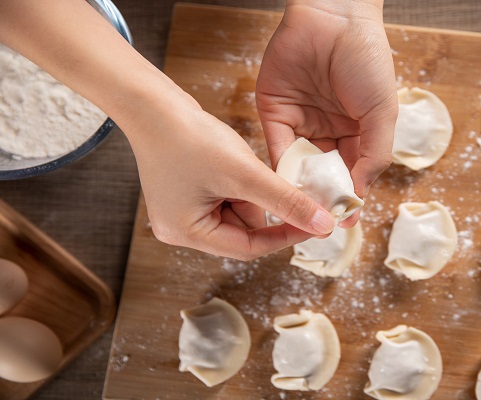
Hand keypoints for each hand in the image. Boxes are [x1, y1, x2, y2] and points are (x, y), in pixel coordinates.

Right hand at [125, 95, 336, 259]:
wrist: (153, 102)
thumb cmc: (188, 137)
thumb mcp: (244, 174)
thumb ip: (286, 201)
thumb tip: (322, 225)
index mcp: (186, 233)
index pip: (249, 248)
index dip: (285, 236)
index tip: (316, 223)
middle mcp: (182, 228)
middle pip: (244, 231)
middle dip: (265, 206)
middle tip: (282, 184)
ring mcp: (185, 209)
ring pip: (240, 210)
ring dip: (254, 191)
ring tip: (245, 164)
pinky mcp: (190, 190)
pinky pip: (229, 195)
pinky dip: (243, 182)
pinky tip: (237, 160)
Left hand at [256, 0, 397, 226]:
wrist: (334, 17)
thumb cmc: (367, 61)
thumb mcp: (383, 113)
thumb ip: (374, 155)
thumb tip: (359, 194)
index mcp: (358, 131)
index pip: (353, 172)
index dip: (349, 196)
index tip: (345, 222)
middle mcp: (329, 130)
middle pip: (325, 173)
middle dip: (322, 197)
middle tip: (319, 224)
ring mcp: (301, 122)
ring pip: (299, 165)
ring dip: (300, 188)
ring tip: (300, 213)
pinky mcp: (276, 111)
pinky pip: (277, 146)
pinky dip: (280, 168)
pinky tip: (284, 188)